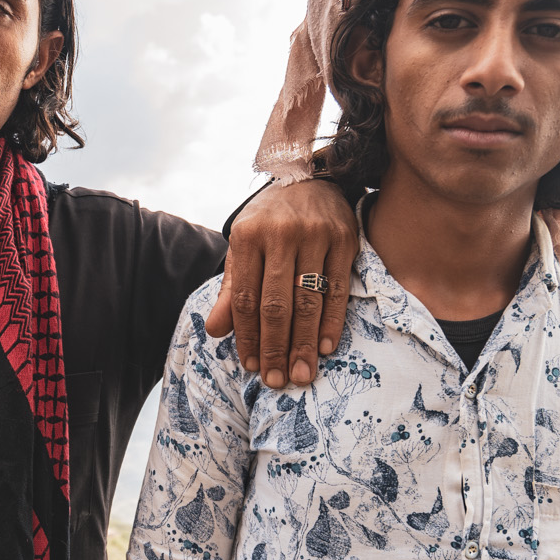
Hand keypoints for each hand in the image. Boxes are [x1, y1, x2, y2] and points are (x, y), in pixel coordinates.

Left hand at [206, 179, 357, 388]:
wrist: (308, 179)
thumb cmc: (269, 223)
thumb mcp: (243, 249)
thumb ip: (231, 291)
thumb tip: (214, 332)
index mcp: (248, 237)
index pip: (246, 297)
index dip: (248, 336)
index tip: (250, 366)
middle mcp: (281, 234)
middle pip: (277, 303)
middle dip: (276, 347)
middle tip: (277, 381)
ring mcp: (315, 235)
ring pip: (308, 300)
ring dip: (305, 343)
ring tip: (302, 374)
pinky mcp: (344, 239)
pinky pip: (338, 289)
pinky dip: (332, 321)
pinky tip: (326, 347)